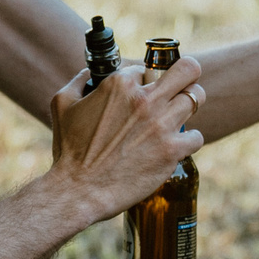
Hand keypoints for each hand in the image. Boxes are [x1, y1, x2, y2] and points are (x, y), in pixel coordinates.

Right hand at [46, 56, 205, 219]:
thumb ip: (78, 81)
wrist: (79, 190)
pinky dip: (190, 140)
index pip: (146, 68)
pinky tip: (178, 144)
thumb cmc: (69, 150)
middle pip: (188, 70)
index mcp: (120, 85)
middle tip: (182, 86)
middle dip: (188, 74)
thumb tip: (90, 74)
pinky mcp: (171, 150)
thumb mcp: (62, 105)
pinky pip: (196, 136)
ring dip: (190, 104)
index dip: (144, 79)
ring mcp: (161, 125)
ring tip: (180, 115)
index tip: (141, 92)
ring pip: (197, 98)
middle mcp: (145, 100)